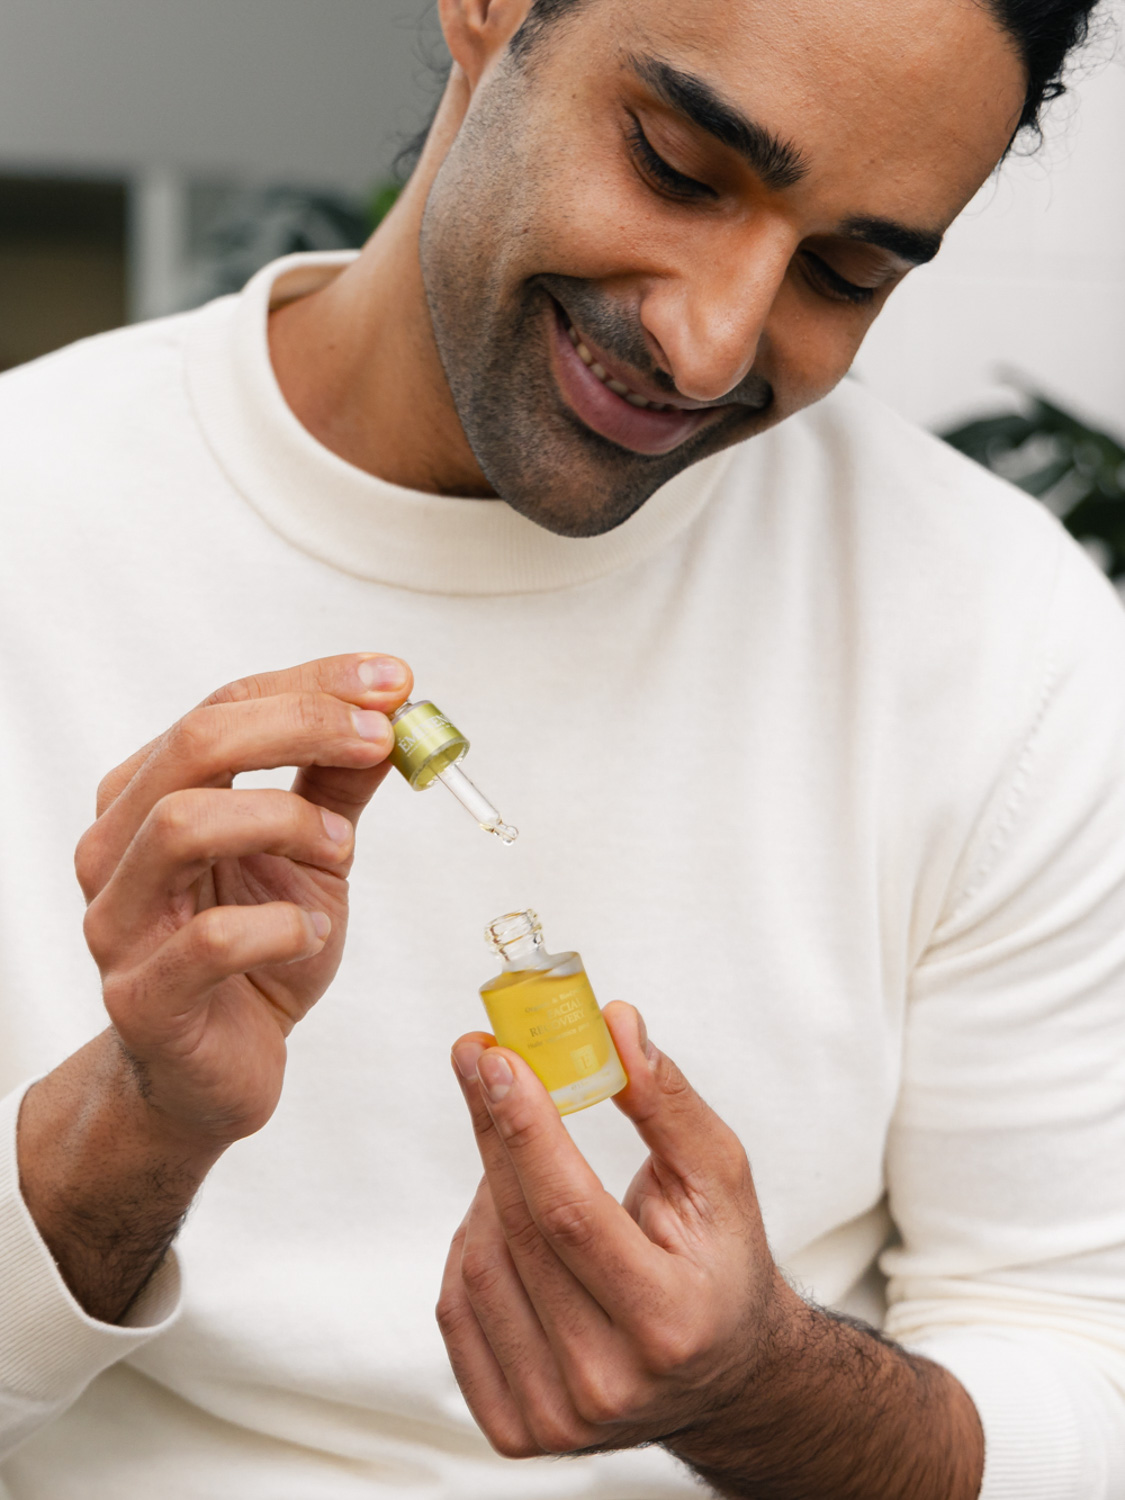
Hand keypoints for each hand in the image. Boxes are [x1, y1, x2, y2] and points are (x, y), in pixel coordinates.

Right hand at [72, 652, 411, 1148]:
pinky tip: (309, 935)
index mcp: (149, 794)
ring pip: (184, 824)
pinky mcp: (143, 997)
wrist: (213, 1073)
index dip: (313, 684)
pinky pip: (210, 940)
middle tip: (381, 740)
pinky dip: (282, 927)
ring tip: (339, 853)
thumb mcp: (311, 855)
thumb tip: (389, 710)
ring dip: (288, 822)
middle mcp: (118, 846)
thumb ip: (337, 785)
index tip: (394, 681)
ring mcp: (119, 921)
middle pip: (197, 745)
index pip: (224, 706)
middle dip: (303, 726)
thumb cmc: (256, 955)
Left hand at [437, 1002, 788, 1456]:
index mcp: (671, 1321)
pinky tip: (505, 1217)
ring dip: (488, 1187)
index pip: (571, 1212)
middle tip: (484, 1061)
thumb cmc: (720, 1263)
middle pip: (519, 1231)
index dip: (525, 1128)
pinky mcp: (517, 1429)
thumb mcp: (719, 1176)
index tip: (498, 1057)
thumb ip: (667, 1100)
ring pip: (477, 1264)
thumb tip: (615, 1024)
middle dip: (496, 1130)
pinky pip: (456, 1310)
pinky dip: (470, 1245)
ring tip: (522, 1157)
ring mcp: (558, 1417)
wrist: (722, 1375)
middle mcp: (611, 1383)